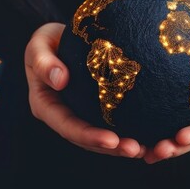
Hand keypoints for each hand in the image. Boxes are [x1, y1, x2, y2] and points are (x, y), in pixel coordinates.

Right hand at [25, 22, 146, 158]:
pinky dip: (131, 129)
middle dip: (112, 148)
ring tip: (147, 148)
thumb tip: (60, 80)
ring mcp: (80, 115)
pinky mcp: (96, 109)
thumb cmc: (46, 41)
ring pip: (102, 137)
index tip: (111, 140)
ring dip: (123, 145)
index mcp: (46, 106)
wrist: (58, 39)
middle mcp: (64, 116)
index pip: (68, 126)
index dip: (89, 136)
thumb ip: (43, 62)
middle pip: (88, 139)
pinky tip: (151, 134)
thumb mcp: (38, 45)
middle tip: (135, 149)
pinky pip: (113, 122)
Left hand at [144, 22, 189, 163]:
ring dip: (162, 149)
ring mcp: (185, 112)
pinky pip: (158, 124)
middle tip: (158, 152)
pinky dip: (147, 135)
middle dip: (176, 148)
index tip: (181, 137)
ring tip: (144, 153)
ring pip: (174, 137)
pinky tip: (131, 141)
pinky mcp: (168, 107)